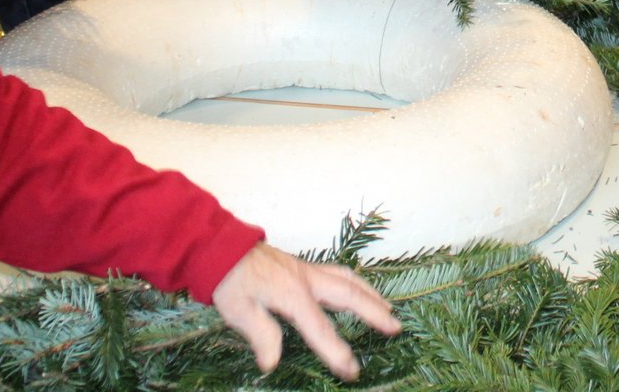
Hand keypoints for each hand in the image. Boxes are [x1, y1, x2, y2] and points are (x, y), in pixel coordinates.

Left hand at [212, 242, 399, 379]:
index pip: (320, 328)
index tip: (352, 371)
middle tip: (396, 328)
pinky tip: (359, 288)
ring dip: (371, 294)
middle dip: (374, 313)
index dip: (336, 352)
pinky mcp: (305, 266)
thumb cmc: (229, 281)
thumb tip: (272, 362)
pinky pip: (339, 273)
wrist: (222, 248)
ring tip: (388, 308)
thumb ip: (261, 335)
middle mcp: (307, 280)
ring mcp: (308, 270)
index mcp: (292, 294)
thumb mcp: (238, 310)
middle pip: (349, 296)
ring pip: (348, 280)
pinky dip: (356, 282)